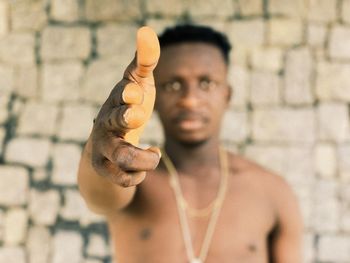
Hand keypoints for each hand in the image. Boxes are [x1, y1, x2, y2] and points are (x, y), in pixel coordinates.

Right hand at [90, 27, 160, 186]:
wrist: (106, 146)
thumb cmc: (127, 110)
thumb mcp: (138, 85)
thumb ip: (144, 62)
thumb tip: (147, 30)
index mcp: (118, 100)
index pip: (122, 94)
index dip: (130, 94)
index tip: (138, 94)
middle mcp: (107, 122)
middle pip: (114, 121)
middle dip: (127, 119)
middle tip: (138, 116)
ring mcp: (103, 146)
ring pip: (122, 156)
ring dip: (144, 159)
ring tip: (153, 154)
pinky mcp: (105, 168)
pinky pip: (123, 178)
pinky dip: (138, 174)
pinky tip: (145, 163)